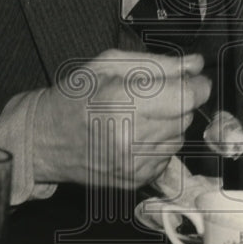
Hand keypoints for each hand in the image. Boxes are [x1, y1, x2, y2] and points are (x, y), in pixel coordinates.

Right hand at [31, 49, 209, 188]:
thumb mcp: (110, 64)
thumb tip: (195, 64)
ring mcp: (132, 163)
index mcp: (122, 100)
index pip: (187, 96)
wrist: (46, 138)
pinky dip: (159, 144)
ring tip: (141, 115)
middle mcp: (130, 136)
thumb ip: (158, 63)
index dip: (197, 85)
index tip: (193, 79)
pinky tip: (136, 134)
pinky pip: (167, 158)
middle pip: (186, 116)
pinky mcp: (134, 180)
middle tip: (155, 95)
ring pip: (180, 138)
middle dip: (179, 102)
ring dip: (170, 124)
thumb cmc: (75, 96)